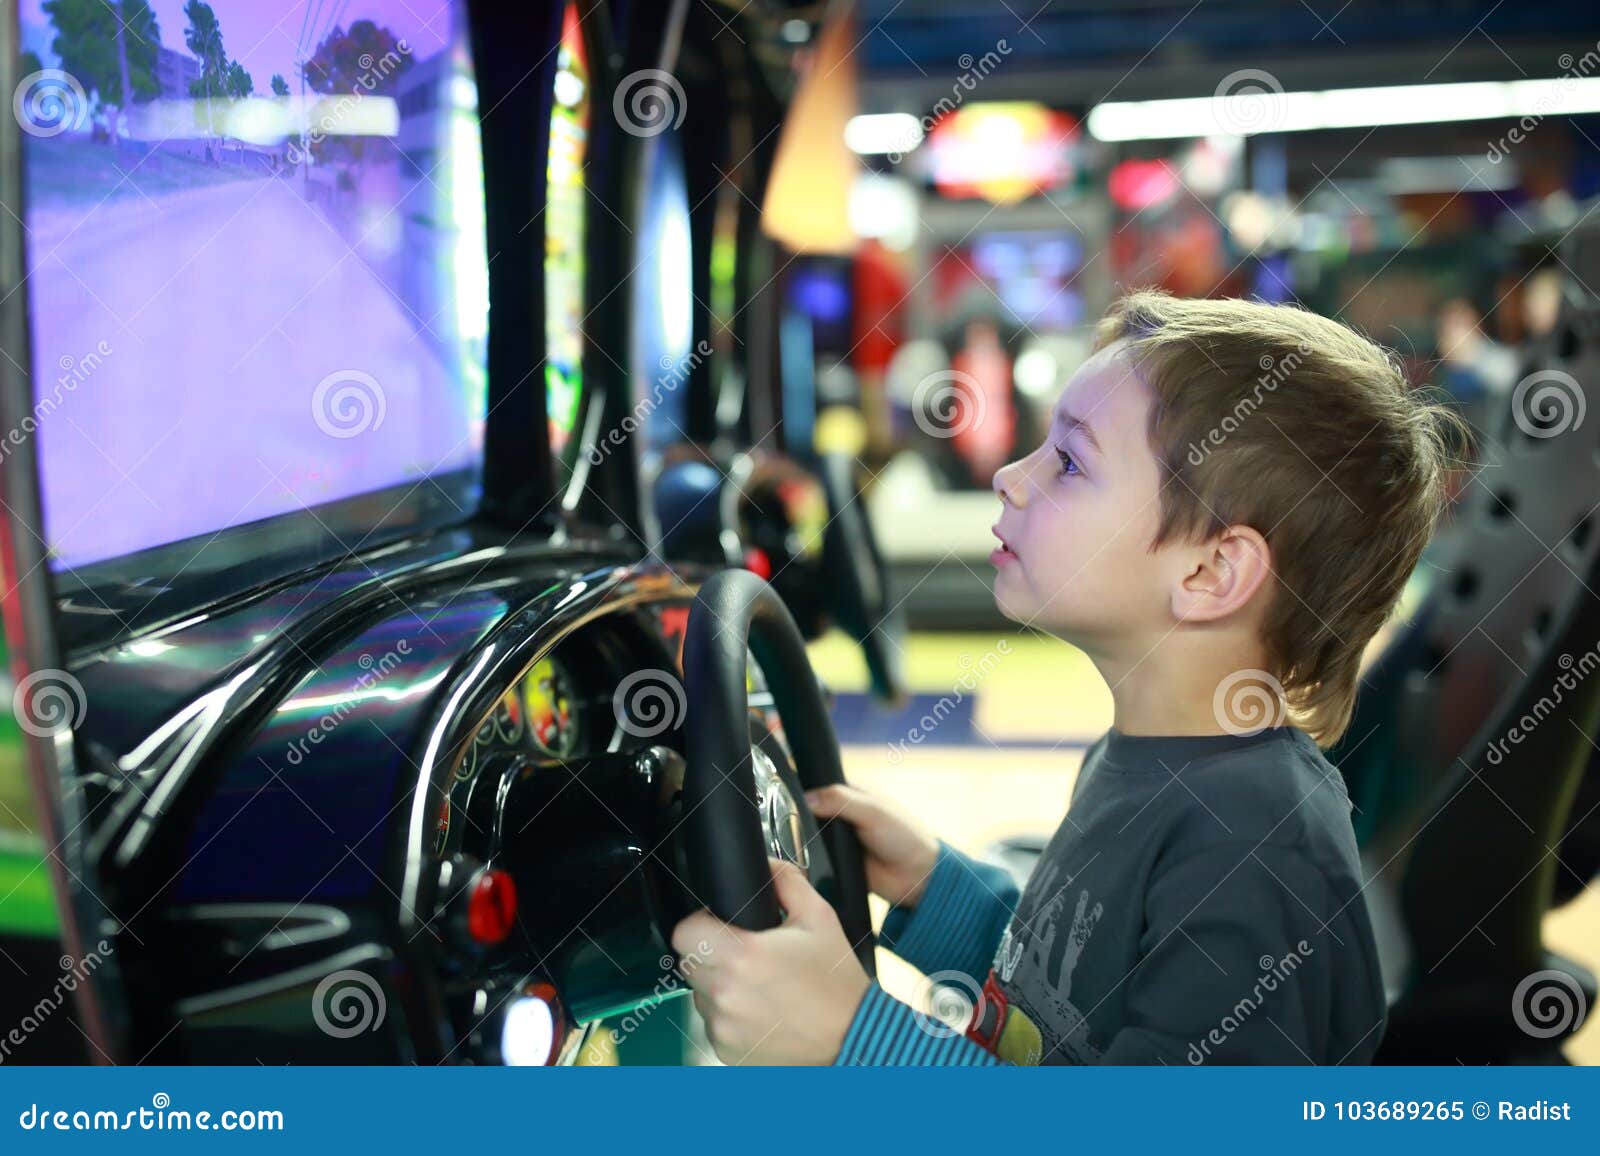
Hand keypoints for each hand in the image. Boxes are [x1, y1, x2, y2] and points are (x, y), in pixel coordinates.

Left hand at [670, 858, 870, 1064]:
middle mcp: (727, 994)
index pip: (683, 933)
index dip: (699, 924)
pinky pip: (713, 1024)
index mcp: (743, 956)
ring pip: (700, 994)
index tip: (718, 927)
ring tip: (758, 986)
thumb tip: (764, 864)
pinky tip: (761, 1011)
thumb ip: (786, 880)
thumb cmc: (836, 983)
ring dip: (720, 986)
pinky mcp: (727, 1052)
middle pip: (690, 962)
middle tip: (746, 956)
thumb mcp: (819, 917)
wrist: (852, 1037)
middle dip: (711, 954)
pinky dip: (730, 1016)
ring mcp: (724, 1027)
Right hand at [804, 783, 938, 907]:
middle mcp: (843, 815)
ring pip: (811, 837)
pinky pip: (817, 859)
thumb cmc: (904, 836)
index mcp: (852, 795)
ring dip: (810, 841)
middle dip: (805, 820)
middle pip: (811, 813)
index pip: (820, 787)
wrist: (916, 877)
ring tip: (810, 844)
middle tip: (802, 826)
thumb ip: (840, 801)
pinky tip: (812, 860)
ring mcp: (839, 840)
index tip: (793, 801)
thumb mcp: (873, 811)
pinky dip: (814, 860)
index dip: (807, 793)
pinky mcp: (837, 862)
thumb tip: (807, 798)